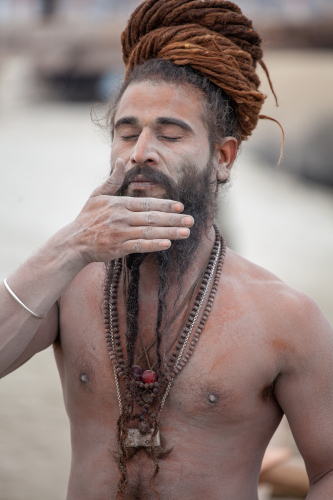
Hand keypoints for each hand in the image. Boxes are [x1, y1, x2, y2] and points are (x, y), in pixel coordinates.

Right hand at [70, 159, 193, 263]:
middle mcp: (121, 217)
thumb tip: (121, 161)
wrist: (74, 242)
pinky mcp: (118, 248)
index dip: (165, 205)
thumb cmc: (87, 218)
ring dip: (169, 232)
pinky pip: (139, 246)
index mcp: (119, 204)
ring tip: (186, 232)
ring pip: (149, 232)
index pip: (147, 203)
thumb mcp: (97, 195)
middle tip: (191, 220)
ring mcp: (120, 233)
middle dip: (173, 219)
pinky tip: (167, 244)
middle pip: (152, 218)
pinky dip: (154, 245)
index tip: (181, 206)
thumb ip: (112, 180)